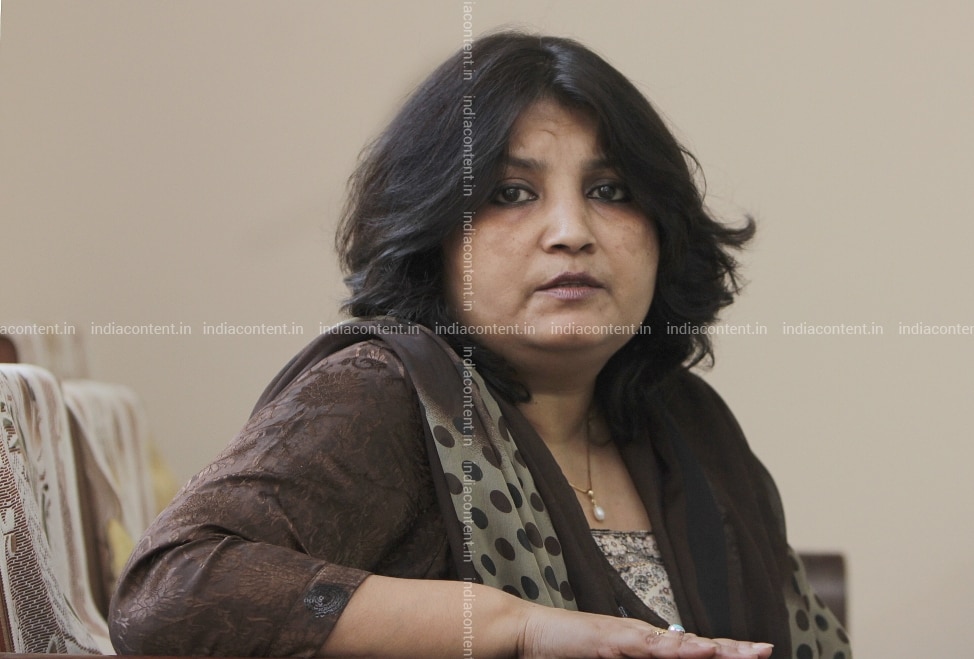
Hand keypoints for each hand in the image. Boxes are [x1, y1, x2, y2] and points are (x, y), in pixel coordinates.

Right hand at [517, 604, 773, 657]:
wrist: (529, 633)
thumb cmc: (565, 653)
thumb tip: (665, 655)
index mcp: (643, 646)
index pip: (691, 651)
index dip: (722, 653)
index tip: (754, 653)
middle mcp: (643, 638)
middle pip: (696, 646)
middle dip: (733, 651)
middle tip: (766, 651)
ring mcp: (630, 636)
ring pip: (683, 645)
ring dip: (718, 650)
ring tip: (749, 652)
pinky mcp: (614, 639)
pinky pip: (652, 647)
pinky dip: (679, 650)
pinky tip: (702, 650)